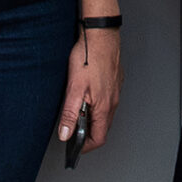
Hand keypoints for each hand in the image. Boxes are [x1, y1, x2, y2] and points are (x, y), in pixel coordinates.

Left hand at [57, 27, 121, 152]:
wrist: (100, 35)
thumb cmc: (88, 58)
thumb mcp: (74, 89)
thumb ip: (70, 114)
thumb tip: (66, 135)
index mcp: (104, 107)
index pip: (99, 138)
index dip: (86, 147)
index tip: (74, 146)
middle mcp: (112, 101)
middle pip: (102, 127)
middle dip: (87, 133)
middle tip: (71, 128)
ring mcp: (115, 91)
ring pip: (104, 114)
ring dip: (91, 118)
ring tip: (76, 111)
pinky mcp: (114, 82)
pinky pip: (106, 101)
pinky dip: (95, 105)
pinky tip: (84, 95)